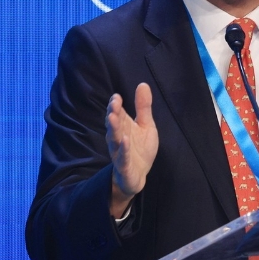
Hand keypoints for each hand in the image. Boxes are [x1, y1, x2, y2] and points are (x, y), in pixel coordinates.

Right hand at [106, 83, 158, 217]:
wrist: (138, 175)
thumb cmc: (140, 148)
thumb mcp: (146, 125)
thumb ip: (143, 107)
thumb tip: (142, 84)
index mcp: (123, 127)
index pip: (117, 114)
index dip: (115, 106)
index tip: (116, 97)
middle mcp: (118, 138)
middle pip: (114, 124)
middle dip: (113, 114)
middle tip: (114, 104)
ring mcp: (119, 152)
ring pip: (114, 140)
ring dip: (113, 129)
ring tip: (113, 118)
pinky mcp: (124, 165)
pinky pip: (122, 157)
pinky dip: (123, 149)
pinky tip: (125, 141)